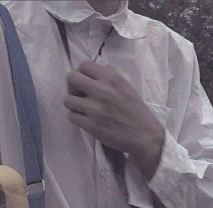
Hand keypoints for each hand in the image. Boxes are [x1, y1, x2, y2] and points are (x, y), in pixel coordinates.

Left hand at [63, 60, 164, 180]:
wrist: (144, 135)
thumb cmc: (136, 111)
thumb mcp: (126, 86)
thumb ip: (110, 76)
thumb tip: (96, 69)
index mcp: (112, 78)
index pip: (84, 65)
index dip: (81, 74)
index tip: (84, 83)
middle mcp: (102, 90)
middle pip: (71, 79)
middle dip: (72, 87)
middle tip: (79, 95)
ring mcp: (95, 109)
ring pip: (68, 100)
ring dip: (73, 104)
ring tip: (82, 109)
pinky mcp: (91, 125)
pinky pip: (72, 117)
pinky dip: (76, 118)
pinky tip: (85, 120)